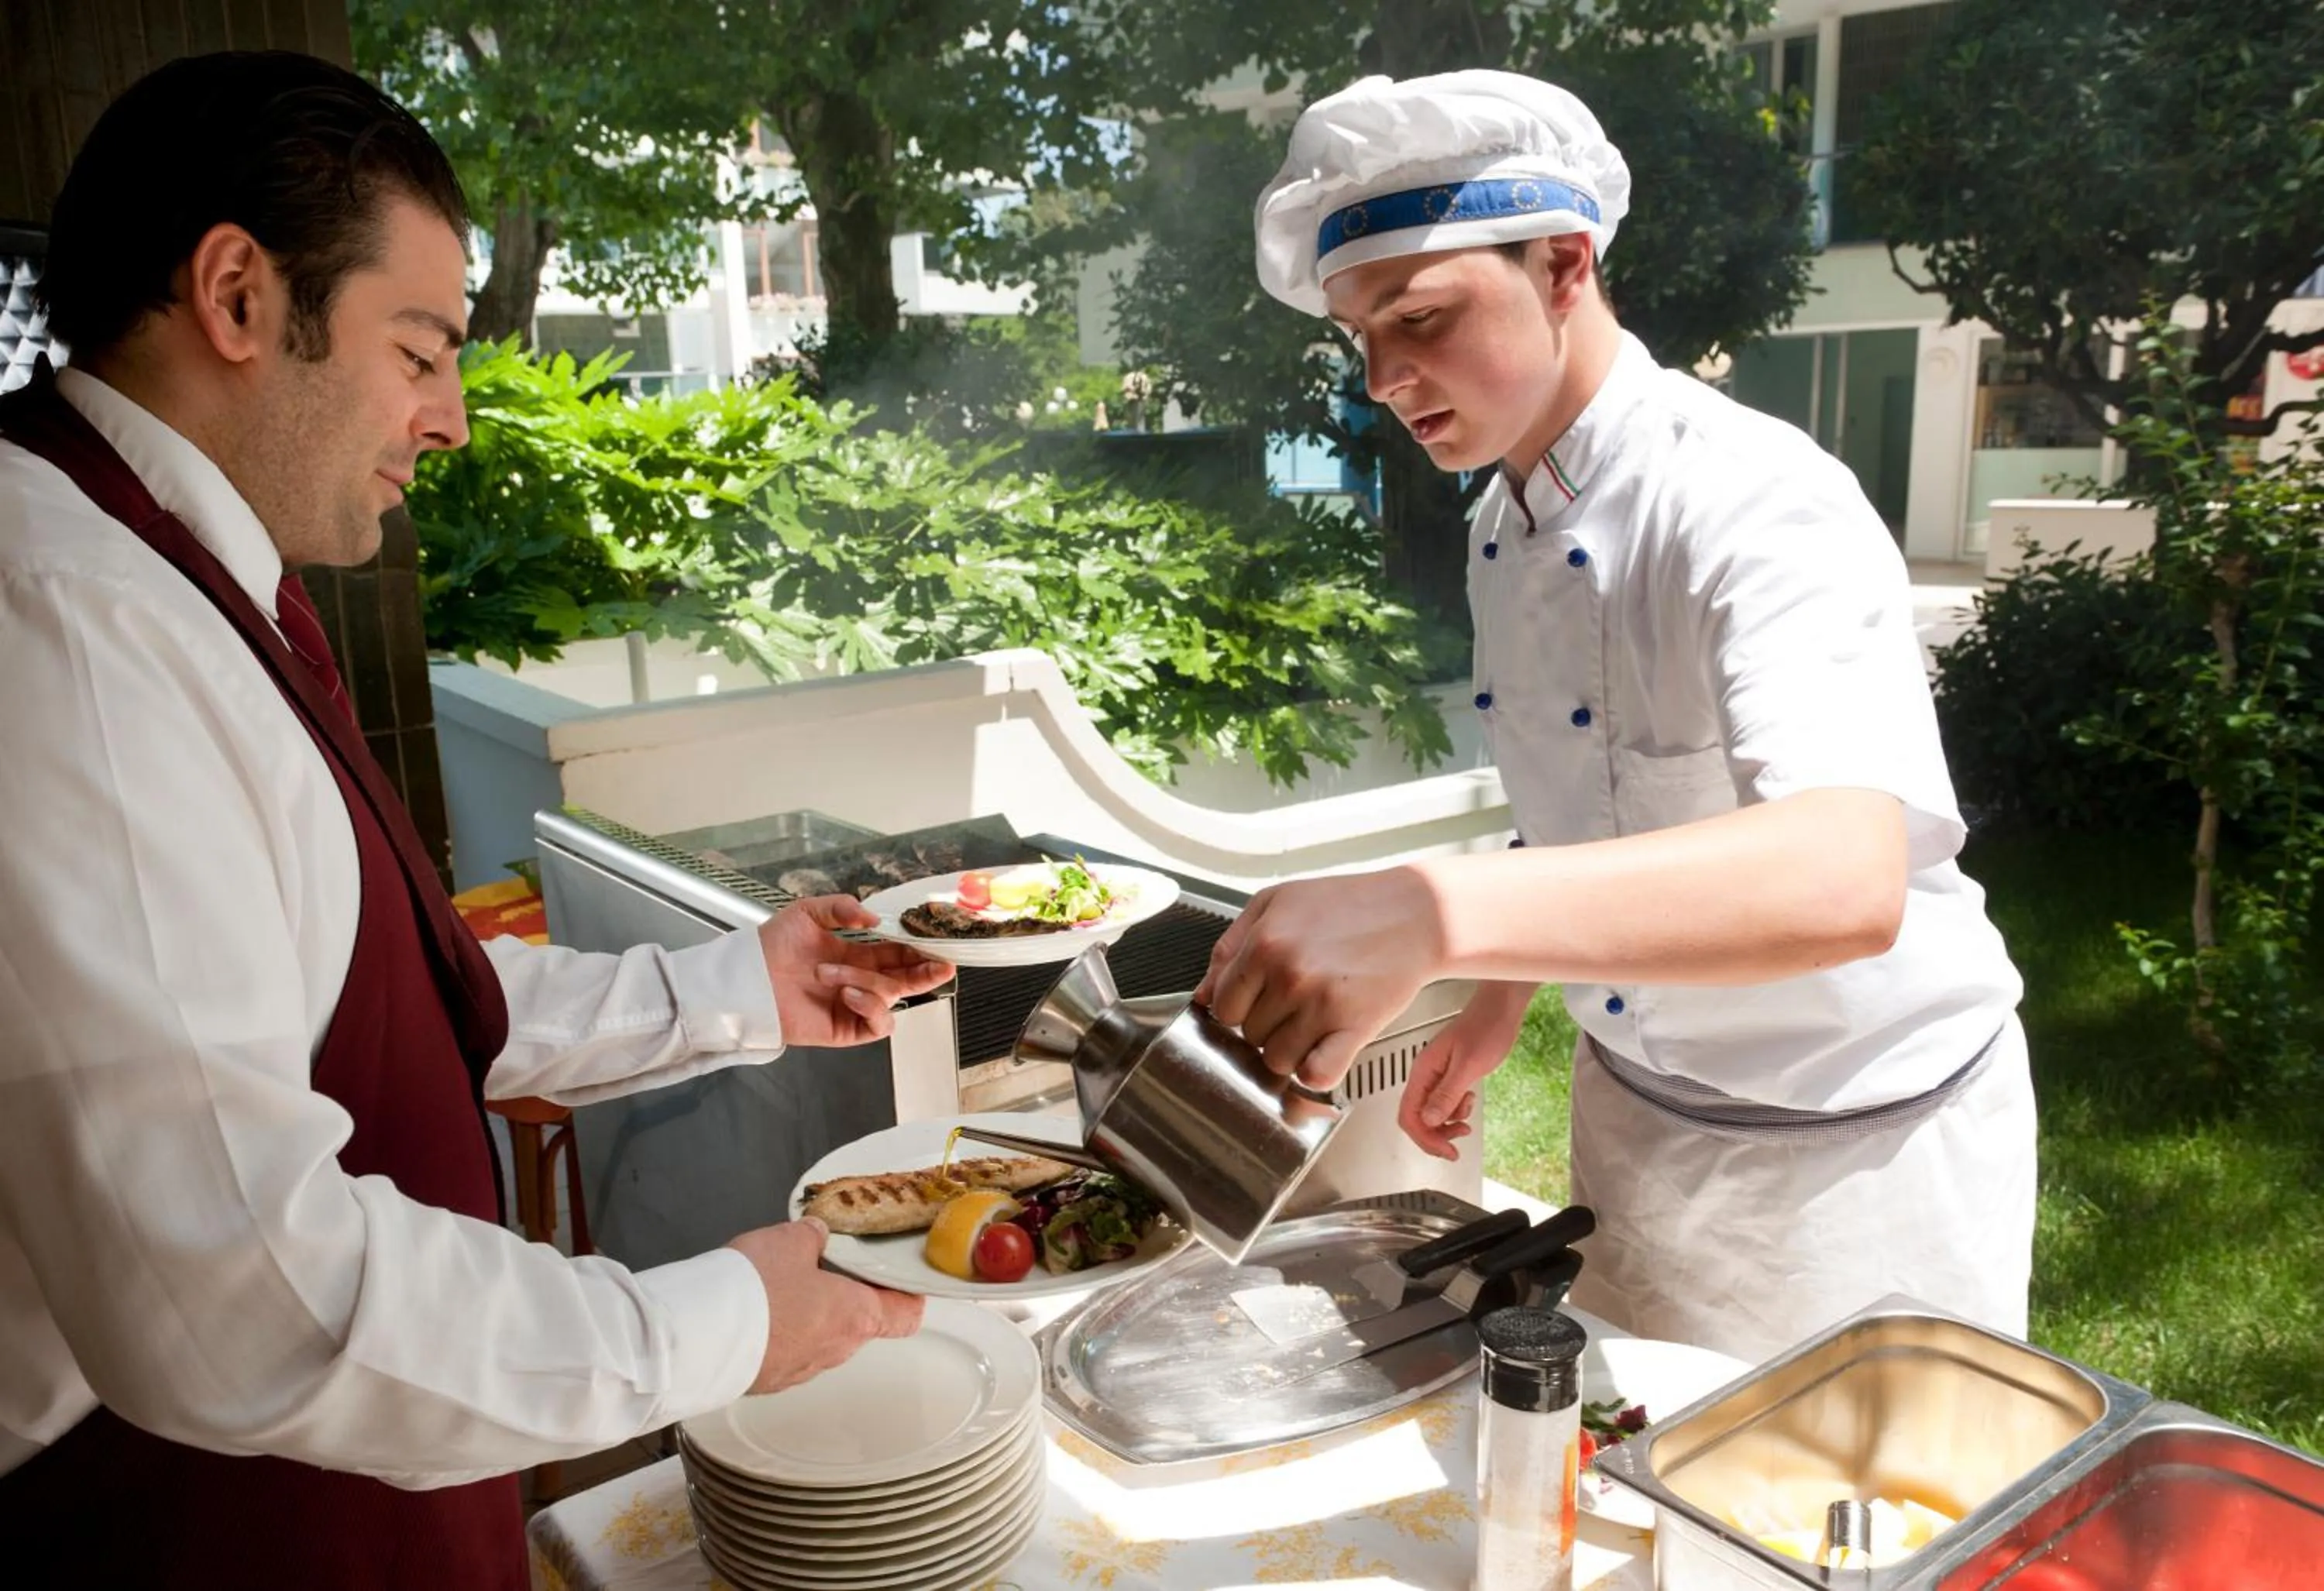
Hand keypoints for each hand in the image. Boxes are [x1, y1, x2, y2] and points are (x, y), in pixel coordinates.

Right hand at [725, 1218, 924, 1394]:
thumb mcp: (789, 1241)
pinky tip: (757, 1308)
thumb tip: (816, 1234)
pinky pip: (786, 1351)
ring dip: (809, 1314)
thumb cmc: (755, 1291)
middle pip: (859, 1322)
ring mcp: (802, 1370)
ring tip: (782, 1283)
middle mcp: (836, 1350)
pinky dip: (779, 1331)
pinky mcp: (770, 1379)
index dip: (908, 1295)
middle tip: (826, 1266)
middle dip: (845, 1294)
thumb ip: (811, 1237)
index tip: (901, 1277)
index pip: (906, 1315)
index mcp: (856, 1316)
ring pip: (820, 1338)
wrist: (701, 1338)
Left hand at [759, 897, 951, 1046]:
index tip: (938, 941)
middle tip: (943, 965)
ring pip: (890, 997)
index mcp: (857, 953)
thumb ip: (842, 907)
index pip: (899, 952)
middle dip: (926, 972)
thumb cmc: (772, 945)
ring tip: (834, 975)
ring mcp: (856, 1005)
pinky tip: (848, 995)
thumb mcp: (807, 912)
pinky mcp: (847, 1028)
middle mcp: (861, 979)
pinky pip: (878, 1023)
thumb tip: (876, 918)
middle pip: (907, 978)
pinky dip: (870, 1007)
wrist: (747, 980)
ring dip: (869, 983)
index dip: (920, 948)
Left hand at [1192, 866, 1447, 1089]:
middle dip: (1265, 1025)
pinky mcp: (1354, 1028)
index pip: (1221, 1006)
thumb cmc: (1348, 904)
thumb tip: (1202, 994)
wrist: (1415, 912)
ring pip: (1277, 1060)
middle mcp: (1289, 975)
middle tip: (1294, 1002)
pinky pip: (1315, 1076)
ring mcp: (1321, 1005)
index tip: (1256, 1000)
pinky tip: (1325, 1047)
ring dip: (1290, 1049)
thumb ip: (1230, 945)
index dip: (1237, 1007)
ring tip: (1311, 1021)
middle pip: (1248, 1035)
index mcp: (1264, 942)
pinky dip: (1315, 1071)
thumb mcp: (1276, 902)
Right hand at [1398, 983, 1533, 1160]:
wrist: (1501, 1007)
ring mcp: (1437, 1075)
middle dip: (1435, 1136)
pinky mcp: (1450, 1075)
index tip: (1446, 1150)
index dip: (1424, 1138)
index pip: (1409, 1114)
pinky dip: (1456, 1110)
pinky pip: (1445, 1102)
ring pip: (1431, 1112)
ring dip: (1446, 1124)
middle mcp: (1426, 1074)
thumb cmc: (1486, 1027)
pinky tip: (1468, 1102)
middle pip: (1417, 1117)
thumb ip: (1447, 1094)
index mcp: (1423, 1071)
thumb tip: (1429, 1120)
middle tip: (1455, 1147)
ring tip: (1466, 1122)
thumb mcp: (1469, 1065)